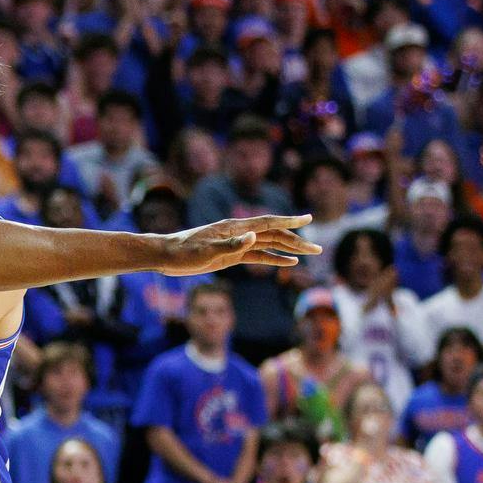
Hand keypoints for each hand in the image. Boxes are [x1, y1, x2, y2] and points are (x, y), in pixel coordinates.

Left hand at [157, 215, 317, 274]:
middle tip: (318, 248)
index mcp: (235, 228)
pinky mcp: (231, 256)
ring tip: (310, 253)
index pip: (267, 223)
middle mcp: (239, 233)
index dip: (289, 221)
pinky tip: (288, 262)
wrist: (165, 256)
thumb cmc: (183, 253)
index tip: (308, 219)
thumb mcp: (206, 251)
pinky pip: (258, 256)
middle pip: (274, 234)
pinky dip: (274, 259)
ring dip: (289, 249)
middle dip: (296, 240)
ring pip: (269, 244)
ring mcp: (236, 244)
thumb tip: (253, 236)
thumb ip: (231, 245)